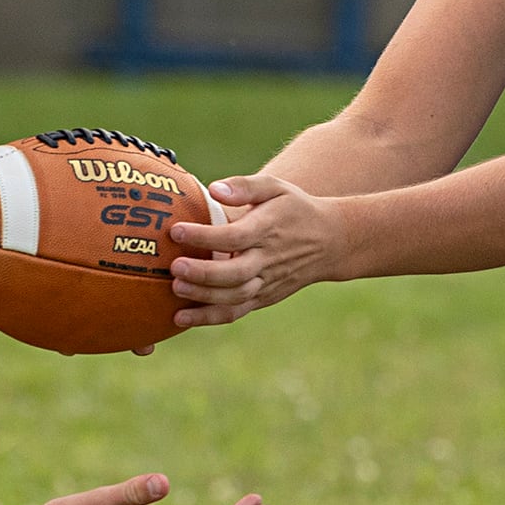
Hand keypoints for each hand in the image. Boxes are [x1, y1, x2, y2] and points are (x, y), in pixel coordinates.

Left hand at [166, 175, 347, 326]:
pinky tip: (181, 318)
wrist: (330, 241)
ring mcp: (267, 282)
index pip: (235, 236)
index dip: (205, 236)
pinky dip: (209, 317)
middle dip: (203, 273)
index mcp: (268, 229)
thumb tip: (214, 189)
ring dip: (204, 296)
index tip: (176, 230)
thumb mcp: (275, 187)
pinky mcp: (263, 298)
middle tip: (174, 267)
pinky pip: (236, 312)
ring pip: (235, 296)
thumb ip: (245, 186)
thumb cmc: (294, 208)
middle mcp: (268, 259)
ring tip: (175, 288)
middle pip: (235, 273)